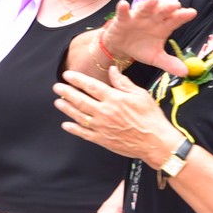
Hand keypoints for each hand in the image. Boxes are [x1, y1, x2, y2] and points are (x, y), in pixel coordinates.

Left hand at [54, 66, 177, 160]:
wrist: (155, 142)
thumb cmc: (150, 118)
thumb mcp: (140, 94)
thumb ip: (123, 82)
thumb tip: (112, 70)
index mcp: (114, 98)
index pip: (91, 86)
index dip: (77, 79)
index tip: (67, 75)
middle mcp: (105, 112)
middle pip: (80, 100)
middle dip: (66, 93)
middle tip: (57, 88)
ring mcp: (102, 127)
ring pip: (79, 116)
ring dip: (67, 109)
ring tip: (58, 103)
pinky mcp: (102, 139)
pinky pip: (84, 133)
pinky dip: (73, 129)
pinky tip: (66, 125)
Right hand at [104, 0, 197, 77]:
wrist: (122, 48)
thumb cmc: (141, 48)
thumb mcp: (156, 58)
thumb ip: (169, 64)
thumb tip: (185, 73)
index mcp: (163, 27)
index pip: (175, 20)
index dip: (183, 16)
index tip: (192, 13)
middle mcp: (152, 19)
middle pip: (162, 11)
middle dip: (168, 8)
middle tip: (175, 5)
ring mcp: (138, 17)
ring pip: (145, 9)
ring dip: (149, 4)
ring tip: (154, 0)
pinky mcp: (123, 19)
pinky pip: (123, 13)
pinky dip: (123, 9)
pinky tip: (124, 4)